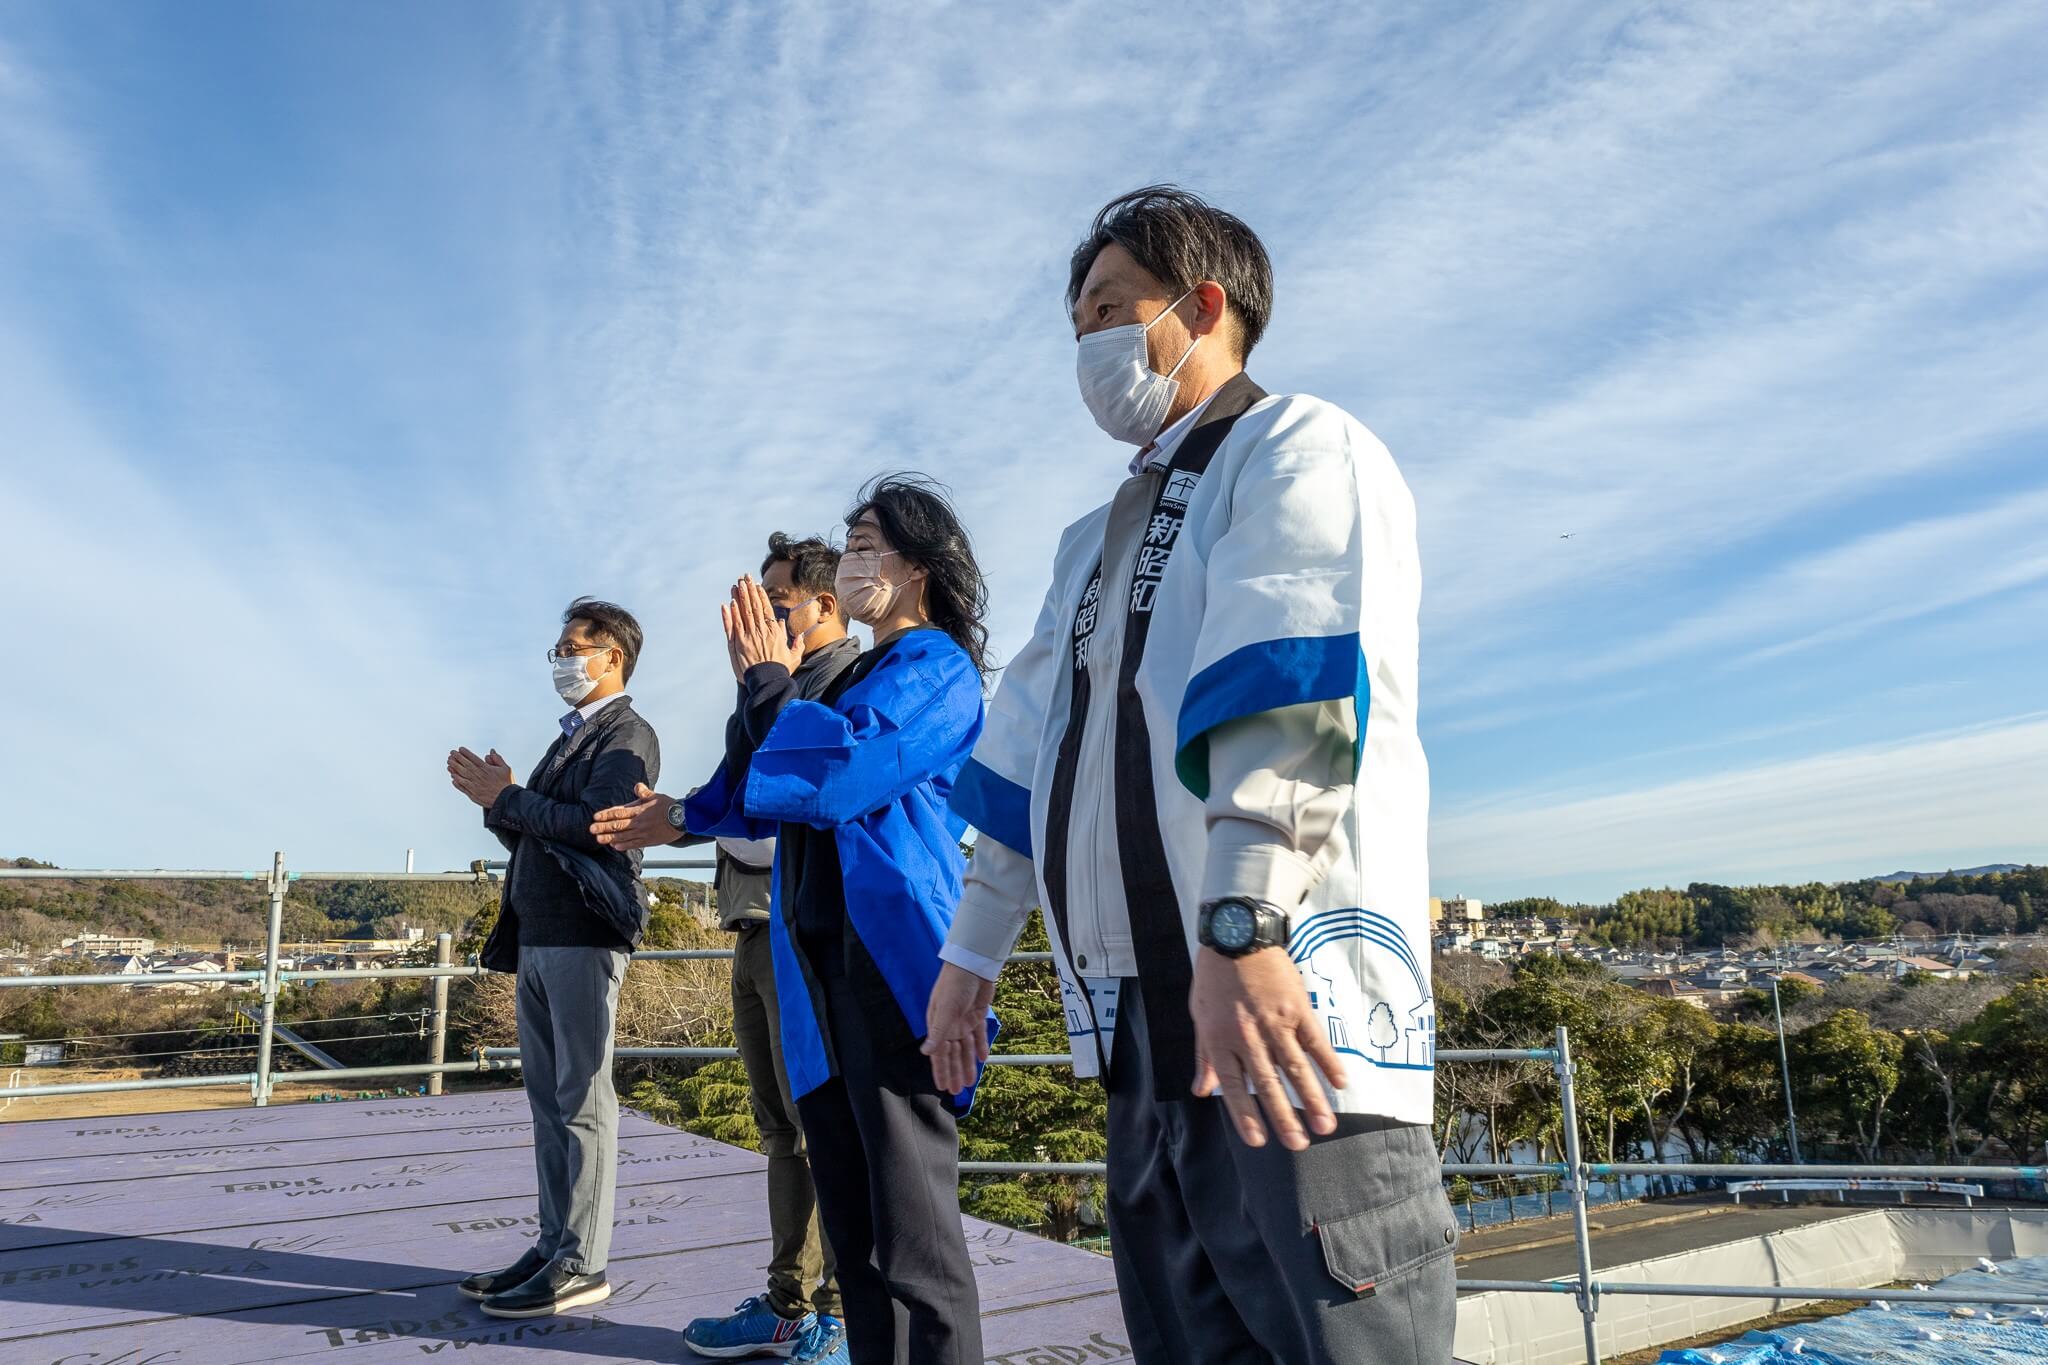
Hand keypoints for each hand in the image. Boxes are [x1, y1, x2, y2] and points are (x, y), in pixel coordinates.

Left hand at [447, 747, 515, 807]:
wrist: (506, 800)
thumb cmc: (506, 784)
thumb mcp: (506, 769)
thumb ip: (498, 759)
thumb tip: (491, 751)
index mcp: (486, 769)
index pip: (473, 758)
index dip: (466, 753)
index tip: (460, 749)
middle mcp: (478, 776)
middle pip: (465, 765)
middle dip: (457, 758)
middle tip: (451, 753)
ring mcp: (474, 785)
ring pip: (462, 775)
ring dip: (454, 768)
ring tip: (449, 763)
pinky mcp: (472, 794)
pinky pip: (462, 786)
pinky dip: (457, 782)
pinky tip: (453, 777)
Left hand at [591, 782, 679, 849]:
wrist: (683, 818)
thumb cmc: (669, 806)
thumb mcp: (656, 796)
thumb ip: (644, 793)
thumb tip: (636, 786)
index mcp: (639, 810)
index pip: (618, 812)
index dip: (606, 814)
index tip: (595, 817)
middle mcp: (639, 822)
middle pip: (617, 825)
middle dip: (603, 827)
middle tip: (591, 829)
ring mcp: (643, 832)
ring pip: (623, 836)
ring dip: (609, 838)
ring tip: (599, 839)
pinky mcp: (648, 840)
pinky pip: (633, 844)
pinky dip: (623, 845)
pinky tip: (615, 846)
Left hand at [723, 576, 801, 675]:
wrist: (769, 682)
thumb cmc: (781, 671)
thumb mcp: (794, 657)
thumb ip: (797, 645)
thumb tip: (798, 635)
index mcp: (775, 632)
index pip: (767, 609)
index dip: (761, 596)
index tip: (757, 585)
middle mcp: (762, 631)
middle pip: (754, 606)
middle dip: (749, 590)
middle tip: (744, 577)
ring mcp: (750, 636)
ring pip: (744, 612)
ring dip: (740, 597)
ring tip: (736, 584)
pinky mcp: (739, 643)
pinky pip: (735, 625)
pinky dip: (732, 614)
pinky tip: (729, 603)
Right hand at [923, 961, 996, 1093]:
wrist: (973, 964)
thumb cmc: (954, 985)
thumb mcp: (945, 1010)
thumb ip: (938, 1033)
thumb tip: (926, 1052)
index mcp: (939, 1026)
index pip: (940, 1054)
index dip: (941, 1071)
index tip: (943, 1088)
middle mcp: (950, 1026)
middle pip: (953, 1055)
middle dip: (955, 1072)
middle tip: (958, 1091)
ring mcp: (964, 1021)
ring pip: (966, 1048)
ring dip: (968, 1064)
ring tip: (970, 1081)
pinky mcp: (977, 1015)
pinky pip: (979, 1034)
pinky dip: (981, 1046)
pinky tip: (983, 1058)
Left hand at [1189, 945, 1345, 1150]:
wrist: (1237, 935)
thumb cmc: (1214, 976)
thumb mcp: (1199, 1015)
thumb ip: (1204, 1055)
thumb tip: (1201, 1090)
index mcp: (1221, 1040)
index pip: (1234, 1087)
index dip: (1246, 1117)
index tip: (1259, 1142)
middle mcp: (1249, 1037)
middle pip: (1269, 1085)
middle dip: (1285, 1118)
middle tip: (1299, 1146)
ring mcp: (1275, 1023)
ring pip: (1296, 1069)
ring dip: (1312, 1100)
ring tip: (1325, 1127)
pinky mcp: (1297, 1008)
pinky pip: (1316, 1041)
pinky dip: (1328, 1063)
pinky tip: (1340, 1084)